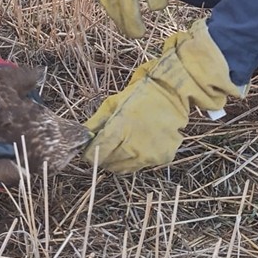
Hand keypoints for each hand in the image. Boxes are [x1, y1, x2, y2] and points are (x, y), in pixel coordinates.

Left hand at [83, 21, 246, 172]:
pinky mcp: (163, 157)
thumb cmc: (142, 92)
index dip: (89, 152)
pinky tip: (139, 143)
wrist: (175, 89)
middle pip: (109, 164)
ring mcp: (150, 155)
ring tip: (122, 143)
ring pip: (125, 167)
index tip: (88, 147)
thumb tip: (82, 136)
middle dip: (103, 156)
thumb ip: (97, 123)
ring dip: (119, 159)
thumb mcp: (114, 102)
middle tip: (104, 145)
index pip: (96, 153)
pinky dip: (137, 157)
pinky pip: (143, 164)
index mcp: (120, 130)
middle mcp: (135, 147)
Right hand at [87, 0, 167, 36]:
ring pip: (109, 10)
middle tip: (137, 27)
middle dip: (128, 25)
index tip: (142, 31)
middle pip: (117, 20)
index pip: (129, 23)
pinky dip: (111, 2)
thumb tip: (156, 10)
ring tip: (128, 12)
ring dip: (119, 14)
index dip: (137, 31)